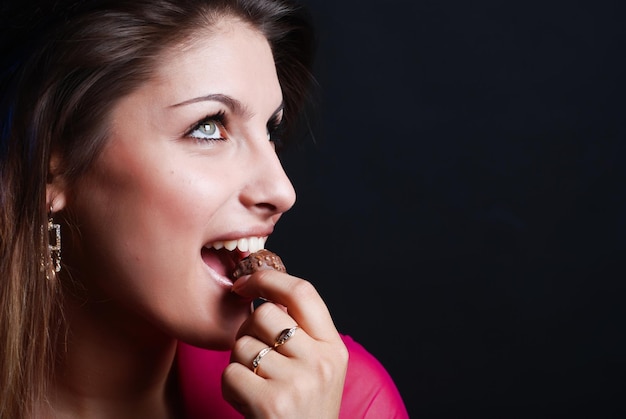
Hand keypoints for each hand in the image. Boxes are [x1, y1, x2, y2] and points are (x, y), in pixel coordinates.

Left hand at [223, 270, 347, 417]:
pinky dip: (230, 387)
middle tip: (257, 359)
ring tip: (257, 386)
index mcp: (334, 348)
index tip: (246, 281)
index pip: (302, 292)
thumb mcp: (318, 368)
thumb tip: (262, 290)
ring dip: (239, 363)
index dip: (269, 278)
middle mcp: (321, 361)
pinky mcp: (271, 403)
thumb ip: (301, 332)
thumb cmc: (304, 411)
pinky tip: (248, 402)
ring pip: (242, 344)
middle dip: (248, 331)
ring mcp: (298, 382)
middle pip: (264, 315)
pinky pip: (230, 372)